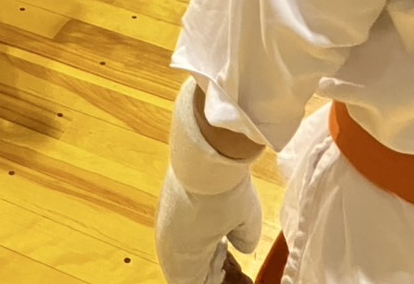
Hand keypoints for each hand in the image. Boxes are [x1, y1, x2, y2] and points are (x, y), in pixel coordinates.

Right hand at [156, 80, 263, 283]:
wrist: (205, 144)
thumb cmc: (225, 190)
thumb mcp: (248, 223)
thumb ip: (245, 242)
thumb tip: (241, 244)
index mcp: (181, 258)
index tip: (240, 278)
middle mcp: (167, 243)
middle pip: (188, 272)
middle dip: (211, 273)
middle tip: (235, 268)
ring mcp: (165, 220)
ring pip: (183, 252)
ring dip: (204, 256)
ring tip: (226, 248)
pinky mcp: (168, 202)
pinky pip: (181, 233)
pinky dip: (197, 238)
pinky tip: (216, 228)